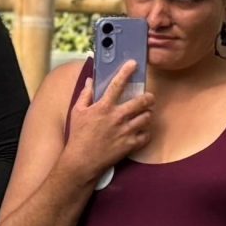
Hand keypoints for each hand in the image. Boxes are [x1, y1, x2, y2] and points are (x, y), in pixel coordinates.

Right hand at [59, 61, 153, 178]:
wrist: (82, 162)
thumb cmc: (78, 136)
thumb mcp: (77, 112)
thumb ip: (85, 95)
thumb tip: (91, 80)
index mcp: (103, 107)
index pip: (117, 84)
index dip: (126, 71)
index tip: (133, 64)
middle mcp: (117, 117)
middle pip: (142, 101)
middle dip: (148, 97)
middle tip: (148, 98)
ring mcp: (125, 131)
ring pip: (147, 117)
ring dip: (147, 114)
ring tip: (144, 114)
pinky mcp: (130, 145)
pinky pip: (146, 135)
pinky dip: (146, 132)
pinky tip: (141, 131)